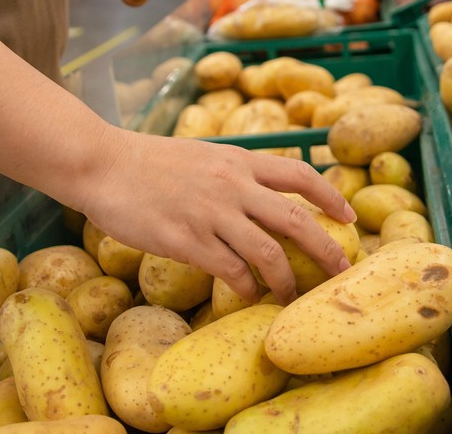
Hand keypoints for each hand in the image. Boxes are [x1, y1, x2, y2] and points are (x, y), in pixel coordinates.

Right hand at [78, 129, 355, 303]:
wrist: (103, 163)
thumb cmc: (149, 161)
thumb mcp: (203, 155)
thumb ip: (234, 172)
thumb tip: (262, 193)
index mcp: (239, 160)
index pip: (299, 174)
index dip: (330, 195)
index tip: (349, 215)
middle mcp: (232, 184)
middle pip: (295, 218)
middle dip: (325, 247)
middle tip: (342, 270)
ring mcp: (211, 213)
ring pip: (267, 251)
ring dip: (286, 279)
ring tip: (291, 296)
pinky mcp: (186, 239)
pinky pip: (230, 269)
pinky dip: (245, 286)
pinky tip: (246, 294)